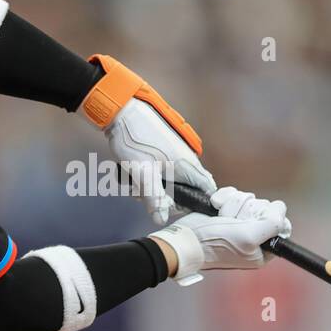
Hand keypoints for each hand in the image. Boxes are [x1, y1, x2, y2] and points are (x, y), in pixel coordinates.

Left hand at [78, 54, 216, 224]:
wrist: (123, 112)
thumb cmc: (135, 141)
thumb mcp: (143, 174)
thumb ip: (154, 198)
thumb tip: (162, 218)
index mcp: (187, 165)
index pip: (207, 189)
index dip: (197, 202)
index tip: (178, 208)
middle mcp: (186, 159)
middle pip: (186, 189)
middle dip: (167, 198)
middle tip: (146, 197)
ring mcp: (175, 154)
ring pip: (172, 181)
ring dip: (156, 188)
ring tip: (136, 186)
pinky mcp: (164, 151)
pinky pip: (163, 171)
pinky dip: (151, 177)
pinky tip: (135, 176)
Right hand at [148, 187, 290, 285]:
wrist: (185, 239)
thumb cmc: (214, 243)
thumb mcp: (249, 237)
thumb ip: (272, 224)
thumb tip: (281, 208)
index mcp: (263, 249)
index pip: (281, 224)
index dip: (269, 216)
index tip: (254, 220)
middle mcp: (253, 237)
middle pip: (264, 208)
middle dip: (246, 210)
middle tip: (233, 222)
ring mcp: (239, 224)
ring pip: (248, 199)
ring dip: (233, 205)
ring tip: (221, 217)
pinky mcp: (226, 212)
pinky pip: (234, 195)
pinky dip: (224, 197)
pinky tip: (215, 208)